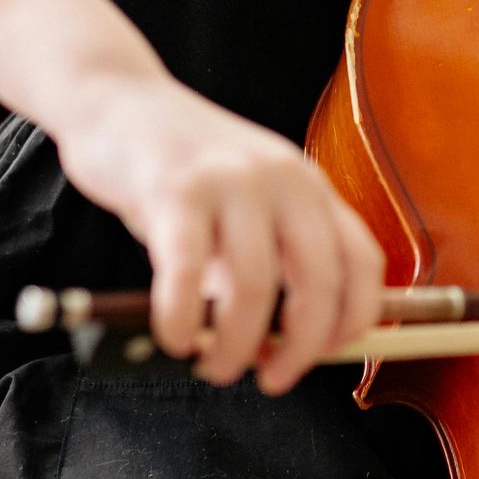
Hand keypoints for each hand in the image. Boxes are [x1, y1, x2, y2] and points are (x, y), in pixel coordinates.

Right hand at [56, 68, 384, 389]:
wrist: (116, 99)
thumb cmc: (177, 169)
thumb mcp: (242, 206)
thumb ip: (265, 263)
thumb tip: (275, 346)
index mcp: (307, 186)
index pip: (362, 261)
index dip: (354, 320)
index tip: (330, 355)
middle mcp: (281, 179)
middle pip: (320, 282)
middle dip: (301, 348)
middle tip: (272, 378)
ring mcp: (230, 181)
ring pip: (254, 288)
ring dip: (234, 346)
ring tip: (213, 365)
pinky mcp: (174, 189)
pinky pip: (185, 274)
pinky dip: (181, 320)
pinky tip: (173, 338)